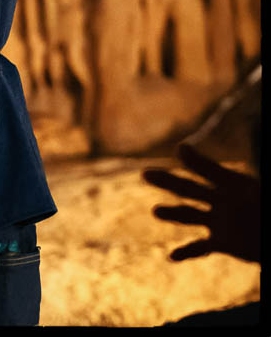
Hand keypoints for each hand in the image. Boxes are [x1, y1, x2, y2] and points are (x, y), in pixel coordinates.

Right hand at [142, 143, 260, 262]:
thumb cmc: (264, 206)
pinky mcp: (223, 243)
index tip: (181, 149)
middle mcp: (219, 201)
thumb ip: (212, 170)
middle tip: (145, 173)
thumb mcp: (243, 188)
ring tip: (156, 211)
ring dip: (172, 214)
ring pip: (189, 216)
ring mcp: (219, 222)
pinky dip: (186, 252)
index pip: (205, 170)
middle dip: (166, 181)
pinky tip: (172, 256)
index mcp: (228, 185)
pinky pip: (200, 247)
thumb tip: (181, 147)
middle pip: (187, 190)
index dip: (194, 160)